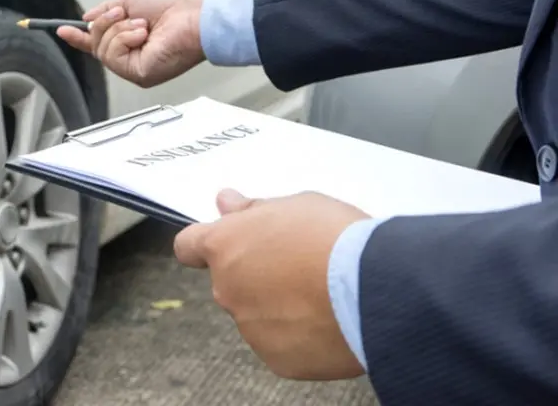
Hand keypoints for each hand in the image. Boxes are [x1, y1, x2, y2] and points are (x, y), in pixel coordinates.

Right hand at [57, 0, 205, 87]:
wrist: (193, 16)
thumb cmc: (173, 6)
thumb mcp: (130, 0)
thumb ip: (106, 10)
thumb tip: (86, 19)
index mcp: (130, 39)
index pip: (99, 43)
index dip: (79, 37)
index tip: (61, 30)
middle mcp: (131, 56)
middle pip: (96, 44)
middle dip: (105, 24)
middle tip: (123, 14)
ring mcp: (134, 67)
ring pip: (102, 50)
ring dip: (118, 30)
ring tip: (141, 25)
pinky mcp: (138, 74)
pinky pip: (113, 56)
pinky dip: (124, 39)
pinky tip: (143, 35)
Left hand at [173, 189, 369, 379]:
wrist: (373, 289)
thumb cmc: (335, 238)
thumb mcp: (296, 204)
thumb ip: (253, 209)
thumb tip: (226, 203)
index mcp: (225, 246)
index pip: (188, 245)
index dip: (203, 245)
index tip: (223, 244)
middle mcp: (227, 288)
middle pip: (230, 280)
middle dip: (255, 274)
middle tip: (299, 265)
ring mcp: (249, 327)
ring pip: (256, 313)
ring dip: (277, 305)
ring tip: (322, 294)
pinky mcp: (276, 358)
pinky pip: (281, 343)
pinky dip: (298, 335)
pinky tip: (328, 320)